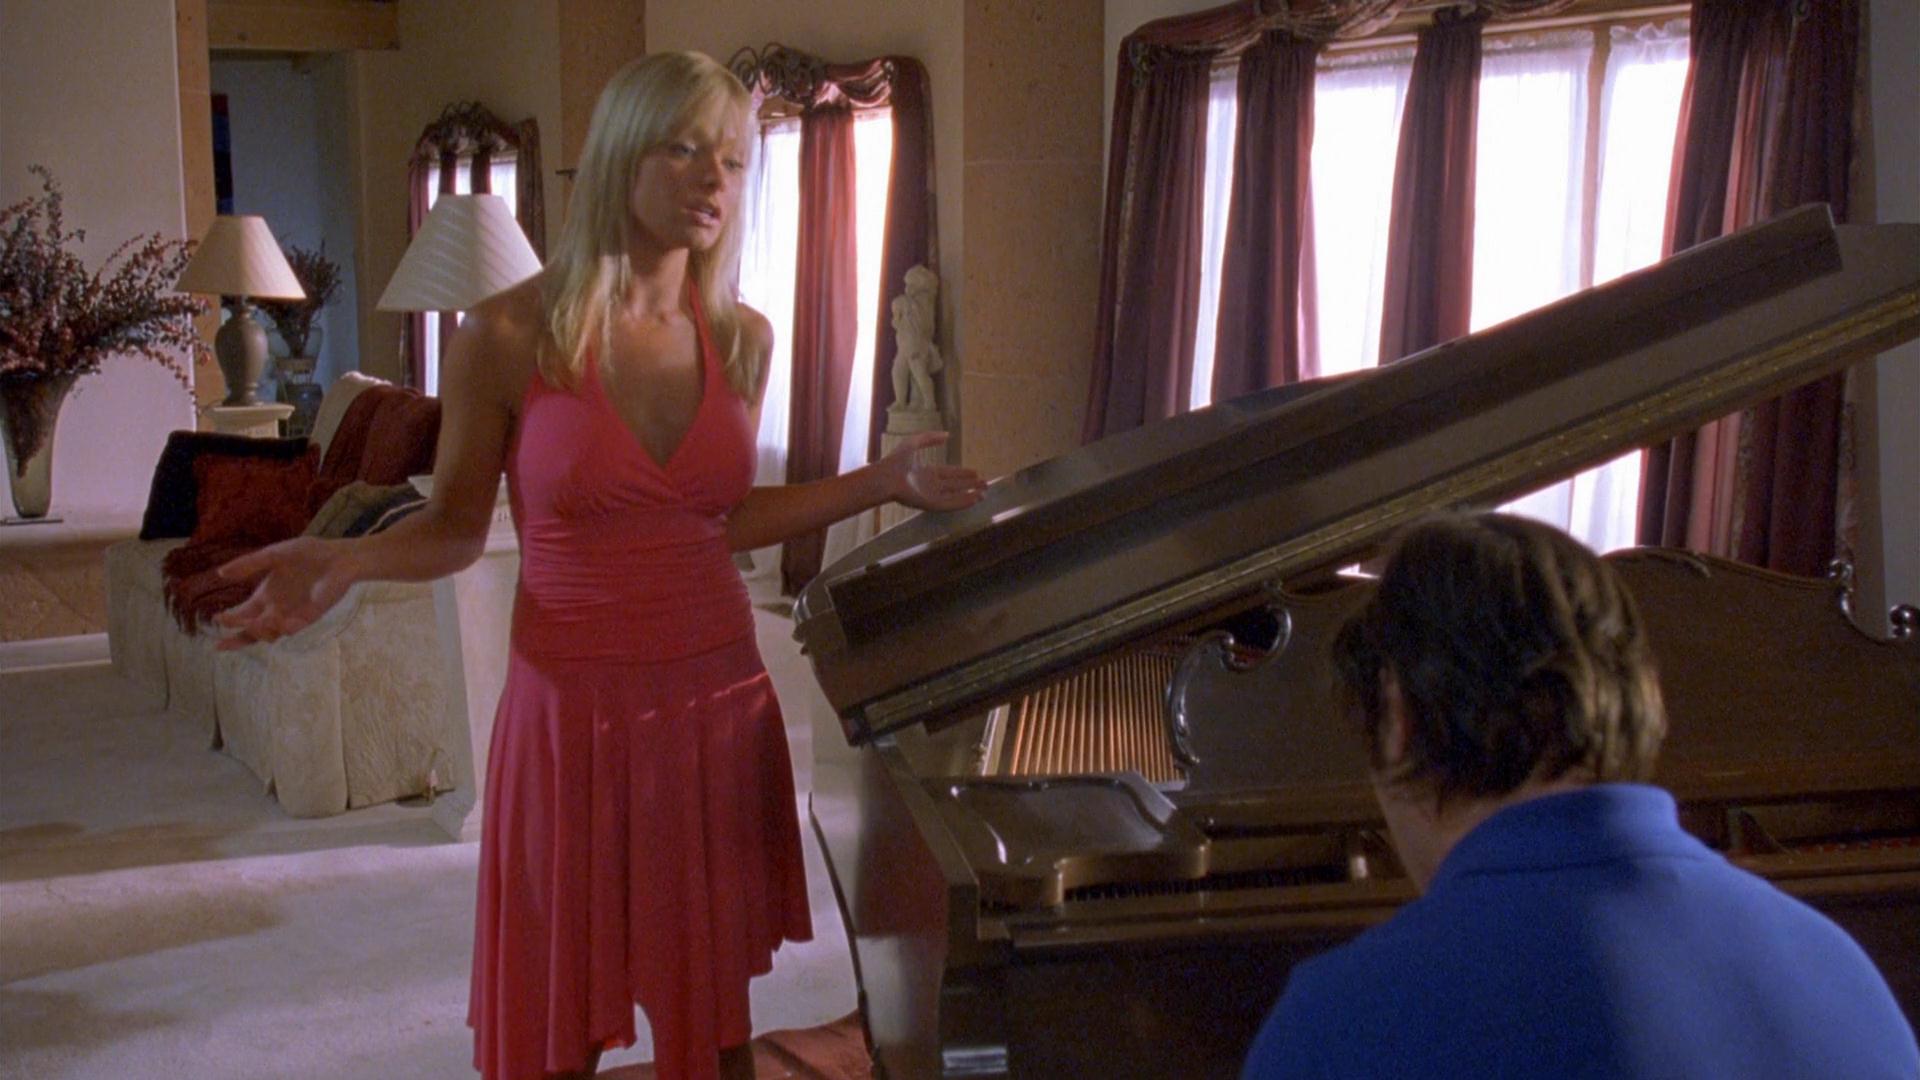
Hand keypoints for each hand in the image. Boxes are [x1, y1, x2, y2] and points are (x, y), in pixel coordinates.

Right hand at [211, 536, 357, 649]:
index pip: (242, 615)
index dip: (228, 622)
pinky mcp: (309, 617)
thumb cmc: (308, 554)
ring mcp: (292, 615)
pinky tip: (279, 621)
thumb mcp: (274, 555)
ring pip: (269, 634)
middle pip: (251, 632)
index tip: (216, 620)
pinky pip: (292, 629)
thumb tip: (220, 573)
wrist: (338, 556)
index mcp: (264, 597)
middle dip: (237, 637)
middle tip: (227, 634)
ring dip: (259, 631)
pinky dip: (284, 627)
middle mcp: (275, 610)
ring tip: (256, 622)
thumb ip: (249, 564)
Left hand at [880, 431, 986, 511]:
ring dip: (970, 495)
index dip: (962, 473)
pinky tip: (975, 499)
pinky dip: (963, 502)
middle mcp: (930, 485)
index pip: (949, 474)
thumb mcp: (914, 442)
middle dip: (970, 485)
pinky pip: (950, 504)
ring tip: (984, 493)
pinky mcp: (931, 505)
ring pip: (955, 496)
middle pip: (955, 486)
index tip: (975, 472)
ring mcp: (931, 496)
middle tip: (985, 484)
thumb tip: (947, 435)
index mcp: (926, 473)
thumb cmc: (896, 460)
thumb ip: (930, 438)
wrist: (886, 476)